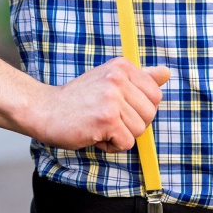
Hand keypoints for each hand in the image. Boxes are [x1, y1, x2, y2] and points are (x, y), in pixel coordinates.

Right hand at [32, 57, 170, 151]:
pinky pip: (126, 143)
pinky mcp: (106, 119)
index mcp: (122, 66)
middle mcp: (119, 78)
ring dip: (120, 135)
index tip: (119, 107)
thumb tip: (167, 72)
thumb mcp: (110, 81)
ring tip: (99, 125)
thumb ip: (140, 78)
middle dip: (132, 123)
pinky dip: (112, 146)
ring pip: (139, 130)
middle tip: (108, 118)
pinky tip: (95, 135)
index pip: (155, 94)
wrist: (45, 110)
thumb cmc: (79, 99)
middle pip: (150, 113)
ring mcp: (112, 97)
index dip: (140, 108)